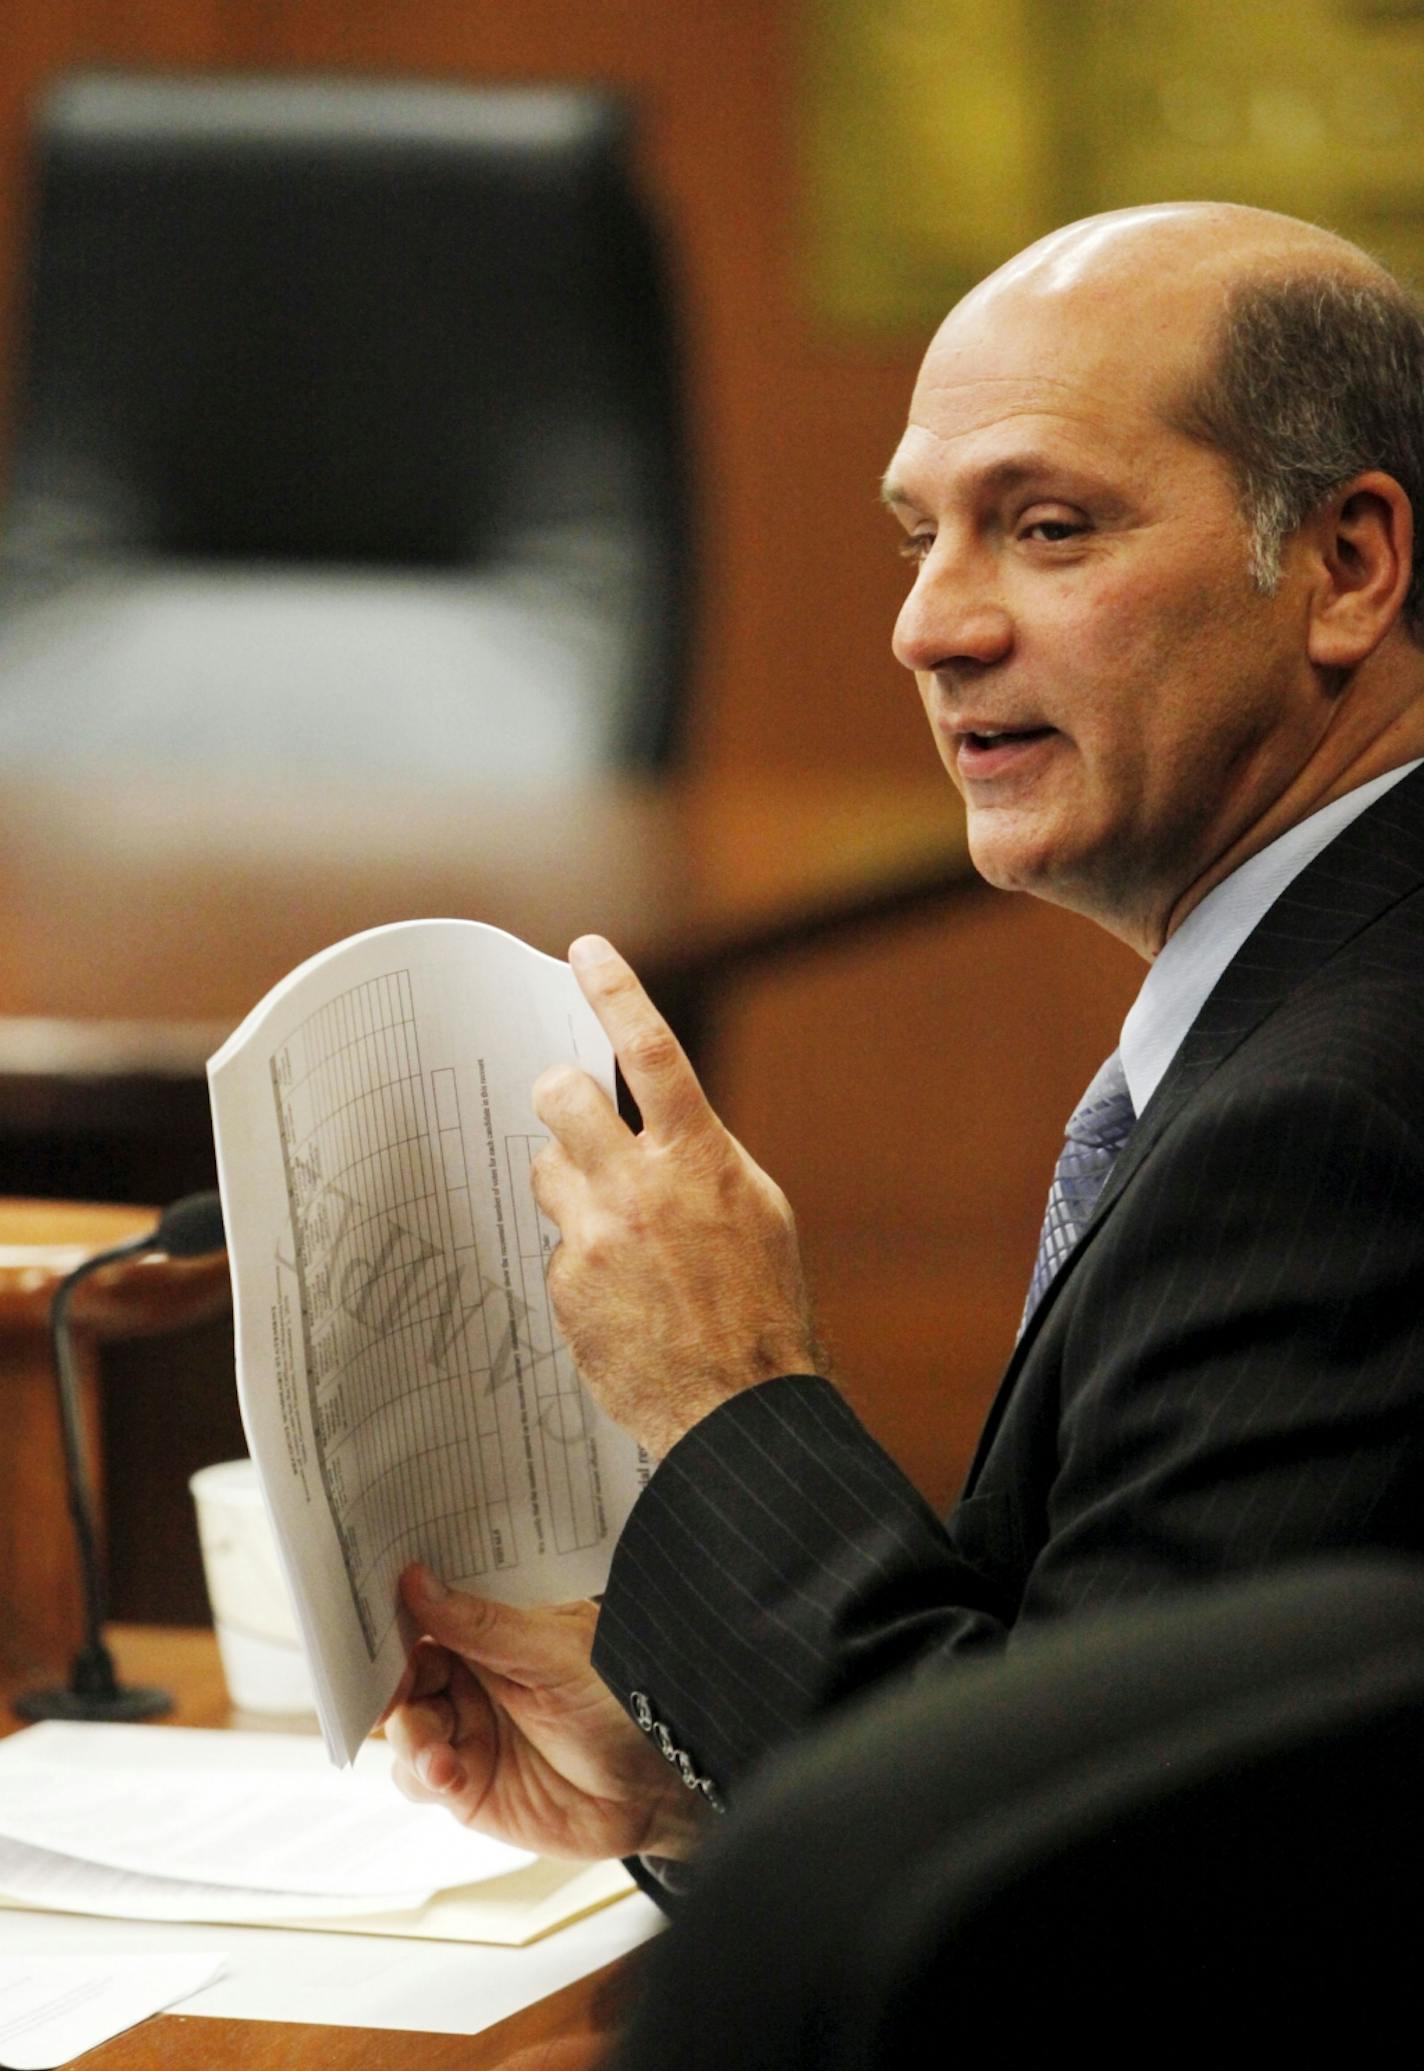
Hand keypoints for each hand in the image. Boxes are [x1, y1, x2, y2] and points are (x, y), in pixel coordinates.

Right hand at [384, 1564, 707, 1860]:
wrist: (663, 1787)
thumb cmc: (626, 1700)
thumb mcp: (556, 1654)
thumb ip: (484, 1625)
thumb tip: (417, 1580)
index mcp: (493, 1626)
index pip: (426, 1610)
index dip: (391, 1611)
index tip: (359, 1613)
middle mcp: (472, 1673)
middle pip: (400, 1669)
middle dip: (385, 1680)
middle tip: (386, 1691)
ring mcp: (467, 1728)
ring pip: (401, 1724)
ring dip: (409, 1736)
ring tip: (439, 1754)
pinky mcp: (467, 1783)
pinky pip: (418, 1776)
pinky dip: (422, 1773)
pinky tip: (448, 1775)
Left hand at [531, 935, 819, 1458]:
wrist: (737, 1412)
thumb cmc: (761, 1312)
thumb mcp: (756, 1214)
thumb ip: (702, 1159)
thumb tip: (661, 1125)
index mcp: (700, 1160)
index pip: (651, 1051)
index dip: (615, 991)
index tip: (585, 952)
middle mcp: (641, 1189)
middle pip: (561, 1096)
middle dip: (557, 1091)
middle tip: (562, 1100)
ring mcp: (596, 1238)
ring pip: (547, 1170)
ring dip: (569, 1184)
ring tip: (614, 1230)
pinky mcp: (567, 1286)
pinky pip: (556, 1245)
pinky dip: (579, 1260)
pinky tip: (617, 1296)